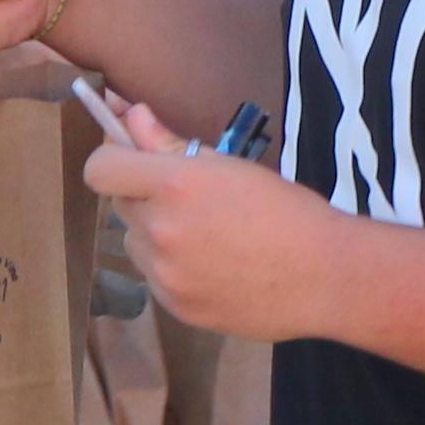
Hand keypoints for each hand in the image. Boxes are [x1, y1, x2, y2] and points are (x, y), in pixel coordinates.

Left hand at [91, 118, 351, 341]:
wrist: (324, 277)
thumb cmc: (286, 211)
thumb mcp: (231, 166)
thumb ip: (170, 143)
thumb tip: (132, 117)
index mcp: (175, 186)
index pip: (100, 169)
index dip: (111, 159)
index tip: (128, 159)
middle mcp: (161, 231)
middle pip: (119, 205)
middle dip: (143, 196)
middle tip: (187, 198)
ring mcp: (166, 275)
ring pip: (135, 243)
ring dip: (155, 234)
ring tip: (206, 237)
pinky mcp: (176, 307)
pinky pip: (155, 277)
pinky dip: (172, 268)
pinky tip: (213, 267)